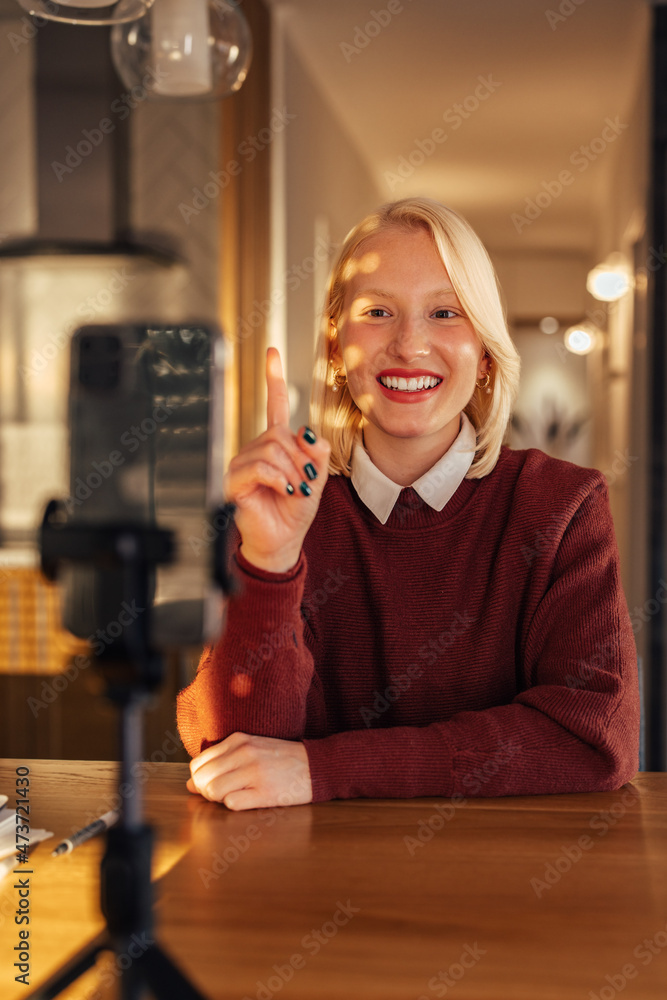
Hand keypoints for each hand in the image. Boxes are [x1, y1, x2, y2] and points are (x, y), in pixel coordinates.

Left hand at [186, 733, 312, 809]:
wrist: (316, 766)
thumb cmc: (281, 758)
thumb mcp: (251, 749)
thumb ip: (220, 762)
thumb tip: (190, 785)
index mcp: (238, 740)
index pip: (198, 763)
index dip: (200, 779)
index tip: (212, 784)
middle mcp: (244, 753)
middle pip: (202, 779)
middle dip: (205, 792)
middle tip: (221, 794)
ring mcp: (255, 773)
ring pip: (213, 791)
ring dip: (219, 800)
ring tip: (236, 796)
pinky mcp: (265, 792)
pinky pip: (232, 804)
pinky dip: (234, 806)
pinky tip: (248, 800)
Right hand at [224, 347, 329, 571]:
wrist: (281, 541)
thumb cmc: (294, 511)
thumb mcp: (316, 481)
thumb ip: (317, 455)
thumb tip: (310, 434)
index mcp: (276, 443)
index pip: (275, 405)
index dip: (273, 378)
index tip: (272, 352)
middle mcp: (256, 449)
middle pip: (280, 433)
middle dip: (301, 458)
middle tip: (306, 482)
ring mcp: (242, 463)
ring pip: (272, 449)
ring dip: (292, 472)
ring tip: (294, 490)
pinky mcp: (233, 480)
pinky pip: (260, 467)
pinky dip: (278, 479)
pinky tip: (282, 491)